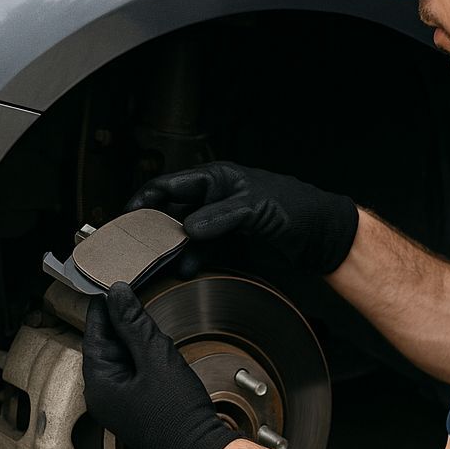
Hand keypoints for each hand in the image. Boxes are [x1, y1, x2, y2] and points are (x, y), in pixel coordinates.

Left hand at [81, 281, 239, 448]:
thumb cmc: (178, 414)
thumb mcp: (155, 357)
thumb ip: (134, 323)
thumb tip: (117, 295)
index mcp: (99, 386)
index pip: (94, 337)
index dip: (103, 311)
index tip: (107, 292)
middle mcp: (103, 398)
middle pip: (106, 348)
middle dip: (118, 325)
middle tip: (130, 302)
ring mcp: (120, 406)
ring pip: (120, 361)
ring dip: (131, 342)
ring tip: (145, 325)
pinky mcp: (136, 409)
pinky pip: (131, 375)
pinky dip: (140, 359)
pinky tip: (154, 351)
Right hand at [126, 161, 358, 274]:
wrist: (323, 237)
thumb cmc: (297, 209)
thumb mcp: (255, 208)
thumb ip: (219, 217)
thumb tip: (188, 228)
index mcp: (216, 178)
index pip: (169, 186)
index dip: (144, 200)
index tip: (127, 218)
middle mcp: (214, 197)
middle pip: (172, 211)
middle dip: (155, 229)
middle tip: (139, 247)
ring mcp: (220, 220)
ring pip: (184, 234)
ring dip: (173, 249)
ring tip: (162, 264)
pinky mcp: (229, 240)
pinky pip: (201, 249)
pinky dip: (191, 259)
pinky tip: (186, 270)